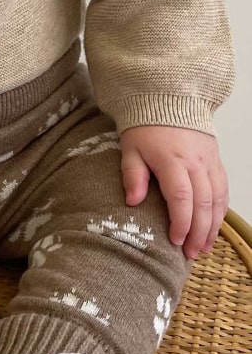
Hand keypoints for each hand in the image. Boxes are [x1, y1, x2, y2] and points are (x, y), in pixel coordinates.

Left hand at [120, 126, 228, 259]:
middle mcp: (195, 162)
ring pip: (218, 199)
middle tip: (191, 253)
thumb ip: (132, 174)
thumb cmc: (145, 126)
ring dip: (213, 226)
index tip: (175, 241)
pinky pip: (223, 189)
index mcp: (172, 160)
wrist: (167, 100)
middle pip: (204, 203)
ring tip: (204, 247)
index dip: (181, 222)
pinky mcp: (216, 161)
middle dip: (199, 232)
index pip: (181, 197)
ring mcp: (209, 161)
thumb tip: (132, 201)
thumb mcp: (130, 148)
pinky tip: (214, 226)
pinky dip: (221, 210)